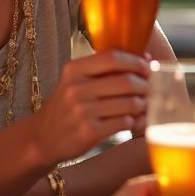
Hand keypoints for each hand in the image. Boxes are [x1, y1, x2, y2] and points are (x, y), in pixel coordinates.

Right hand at [32, 51, 149, 165]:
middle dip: (145, 84)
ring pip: (128, 103)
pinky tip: (137, 121)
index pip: (112, 57)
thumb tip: (145, 59)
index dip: (135, 61)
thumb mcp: (75, 81)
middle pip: (125, 81)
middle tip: (152, 88)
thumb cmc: (66, 106)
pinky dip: (136, 121)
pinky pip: (124, 122)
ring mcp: (82, 111)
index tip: (147, 66)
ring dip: (143, 104)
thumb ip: (103, 70)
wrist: (42, 138)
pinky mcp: (89, 132)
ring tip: (146, 105)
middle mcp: (76, 88)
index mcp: (74, 70)